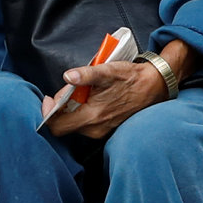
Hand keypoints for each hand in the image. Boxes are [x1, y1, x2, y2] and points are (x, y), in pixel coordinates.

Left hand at [44, 55, 173, 141]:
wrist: (154, 86)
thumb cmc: (130, 78)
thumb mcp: (107, 71)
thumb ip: (86, 75)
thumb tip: (68, 76)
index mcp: (92, 116)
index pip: (57, 126)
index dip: (47, 113)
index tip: (49, 98)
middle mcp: (95, 129)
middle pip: (64, 125)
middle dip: (60, 108)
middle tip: (68, 91)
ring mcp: (101, 131)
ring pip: (75, 124)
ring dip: (72, 109)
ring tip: (81, 92)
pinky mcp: (106, 129)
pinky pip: (86, 124)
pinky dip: (82, 112)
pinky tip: (90, 98)